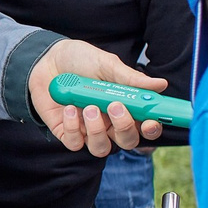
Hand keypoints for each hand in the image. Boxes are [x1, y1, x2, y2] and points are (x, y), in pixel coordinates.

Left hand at [28, 40, 166, 154]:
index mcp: (126, 107)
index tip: (150, 121)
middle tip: (115, 106)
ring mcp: (88, 130)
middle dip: (124, 128)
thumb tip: (160, 85)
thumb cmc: (80, 61)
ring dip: (97, 130)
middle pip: (127, 141)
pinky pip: (75, 143)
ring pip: (101, 148)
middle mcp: (110, 123)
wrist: (47, 60)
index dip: (152, 129)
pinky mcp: (67, 133)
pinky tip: (69, 107)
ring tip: (88, 106)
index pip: (146, 126)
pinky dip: (73, 127)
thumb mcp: (106, 64)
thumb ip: (131, 78)